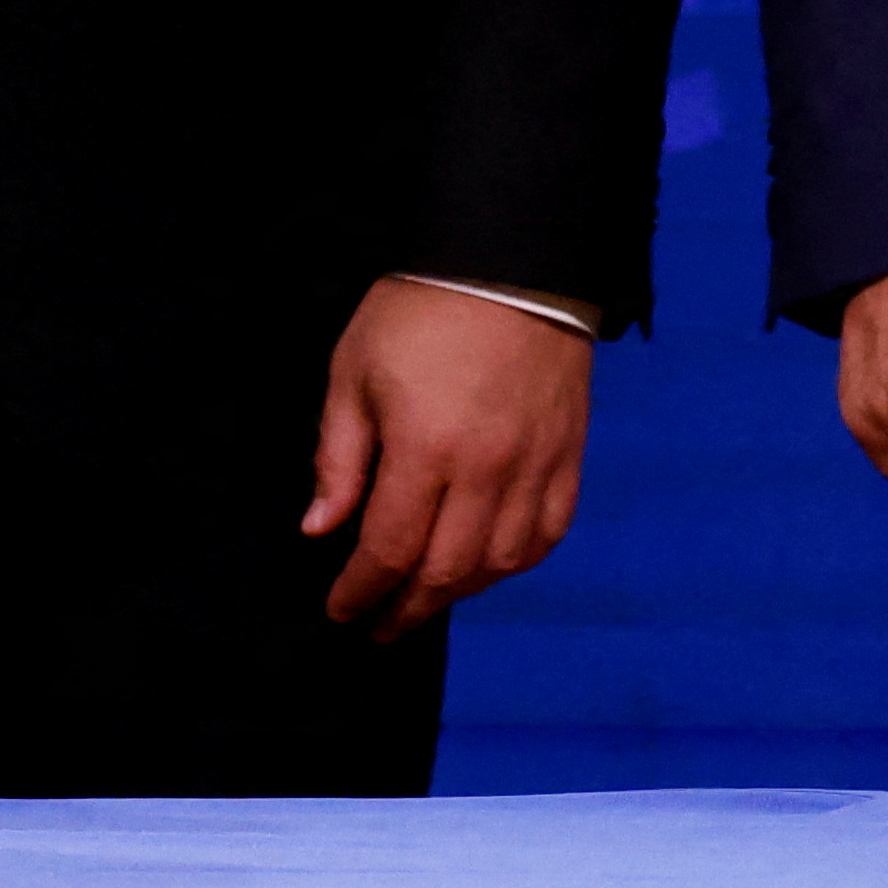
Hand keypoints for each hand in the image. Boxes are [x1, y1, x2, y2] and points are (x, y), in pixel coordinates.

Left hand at [303, 280, 596, 635]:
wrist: (512, 262)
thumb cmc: (419, 311)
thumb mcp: (353, 371)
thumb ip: (339, 457)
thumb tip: (320, 528)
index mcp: (424, 448)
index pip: (388, 548)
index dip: (360, 590)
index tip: (340, 610)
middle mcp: (485, 470)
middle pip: (445, 571)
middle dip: (406, 608)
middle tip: (379, 624)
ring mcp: (534, 467)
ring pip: (498, 564)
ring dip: (457, 593)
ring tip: (424, 599)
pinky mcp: (568, 458)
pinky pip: (545, 536)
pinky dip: (513, 563)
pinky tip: (486, 568)